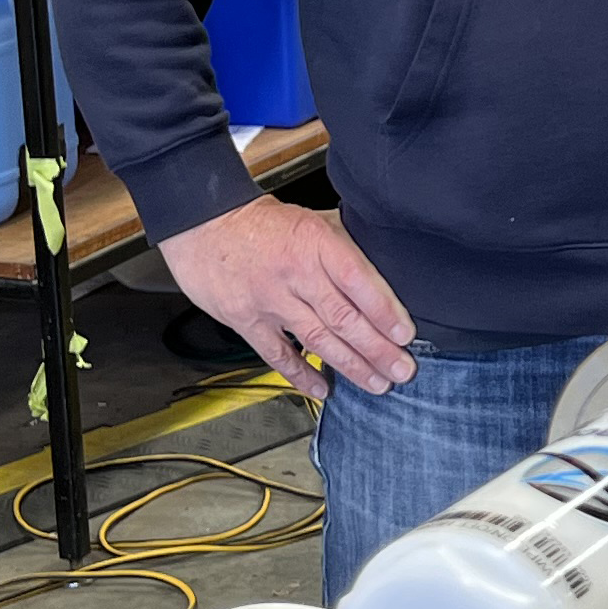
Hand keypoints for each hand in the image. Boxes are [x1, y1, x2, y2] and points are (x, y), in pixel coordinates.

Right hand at [158, 197, 417, 399]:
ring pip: (317, 339)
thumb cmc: (262, 223)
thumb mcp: (310, 219)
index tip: (406, 335)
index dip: (385, 311)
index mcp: (315, 242)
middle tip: (402, 370)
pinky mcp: (245, 320)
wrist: (201, 223)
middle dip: (377, 349)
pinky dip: (301, 374)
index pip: (359, 281)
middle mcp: (294, 272)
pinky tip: (323, 389)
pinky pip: (278, 354)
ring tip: (377, 383)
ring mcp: (268, 299)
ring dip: (350, 365)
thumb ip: (342, 245)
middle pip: (343, 317)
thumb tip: (382, 270)